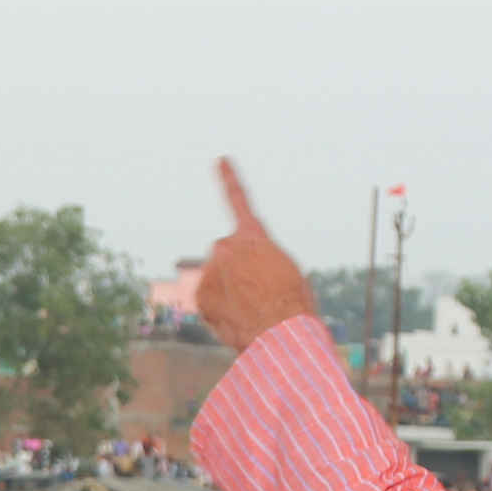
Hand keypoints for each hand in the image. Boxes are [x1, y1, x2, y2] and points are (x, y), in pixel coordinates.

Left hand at [196, 158, 319, 353]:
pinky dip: (218, 310)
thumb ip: (259, 261)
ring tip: (251, 309)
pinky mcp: (198, 295)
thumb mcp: (285, 271)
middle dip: (234, 270)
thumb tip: (243, 276)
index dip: (229, 179)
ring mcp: (208, 271)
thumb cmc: (293, 304)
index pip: (239, 201)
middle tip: (257, 292)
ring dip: (227, 293)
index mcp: (253, 236)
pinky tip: (237, 319)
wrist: (280, 331)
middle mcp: (225, 246)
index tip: (219, 160)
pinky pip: (207, 301)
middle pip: (226, 255)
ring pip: (215, 280)